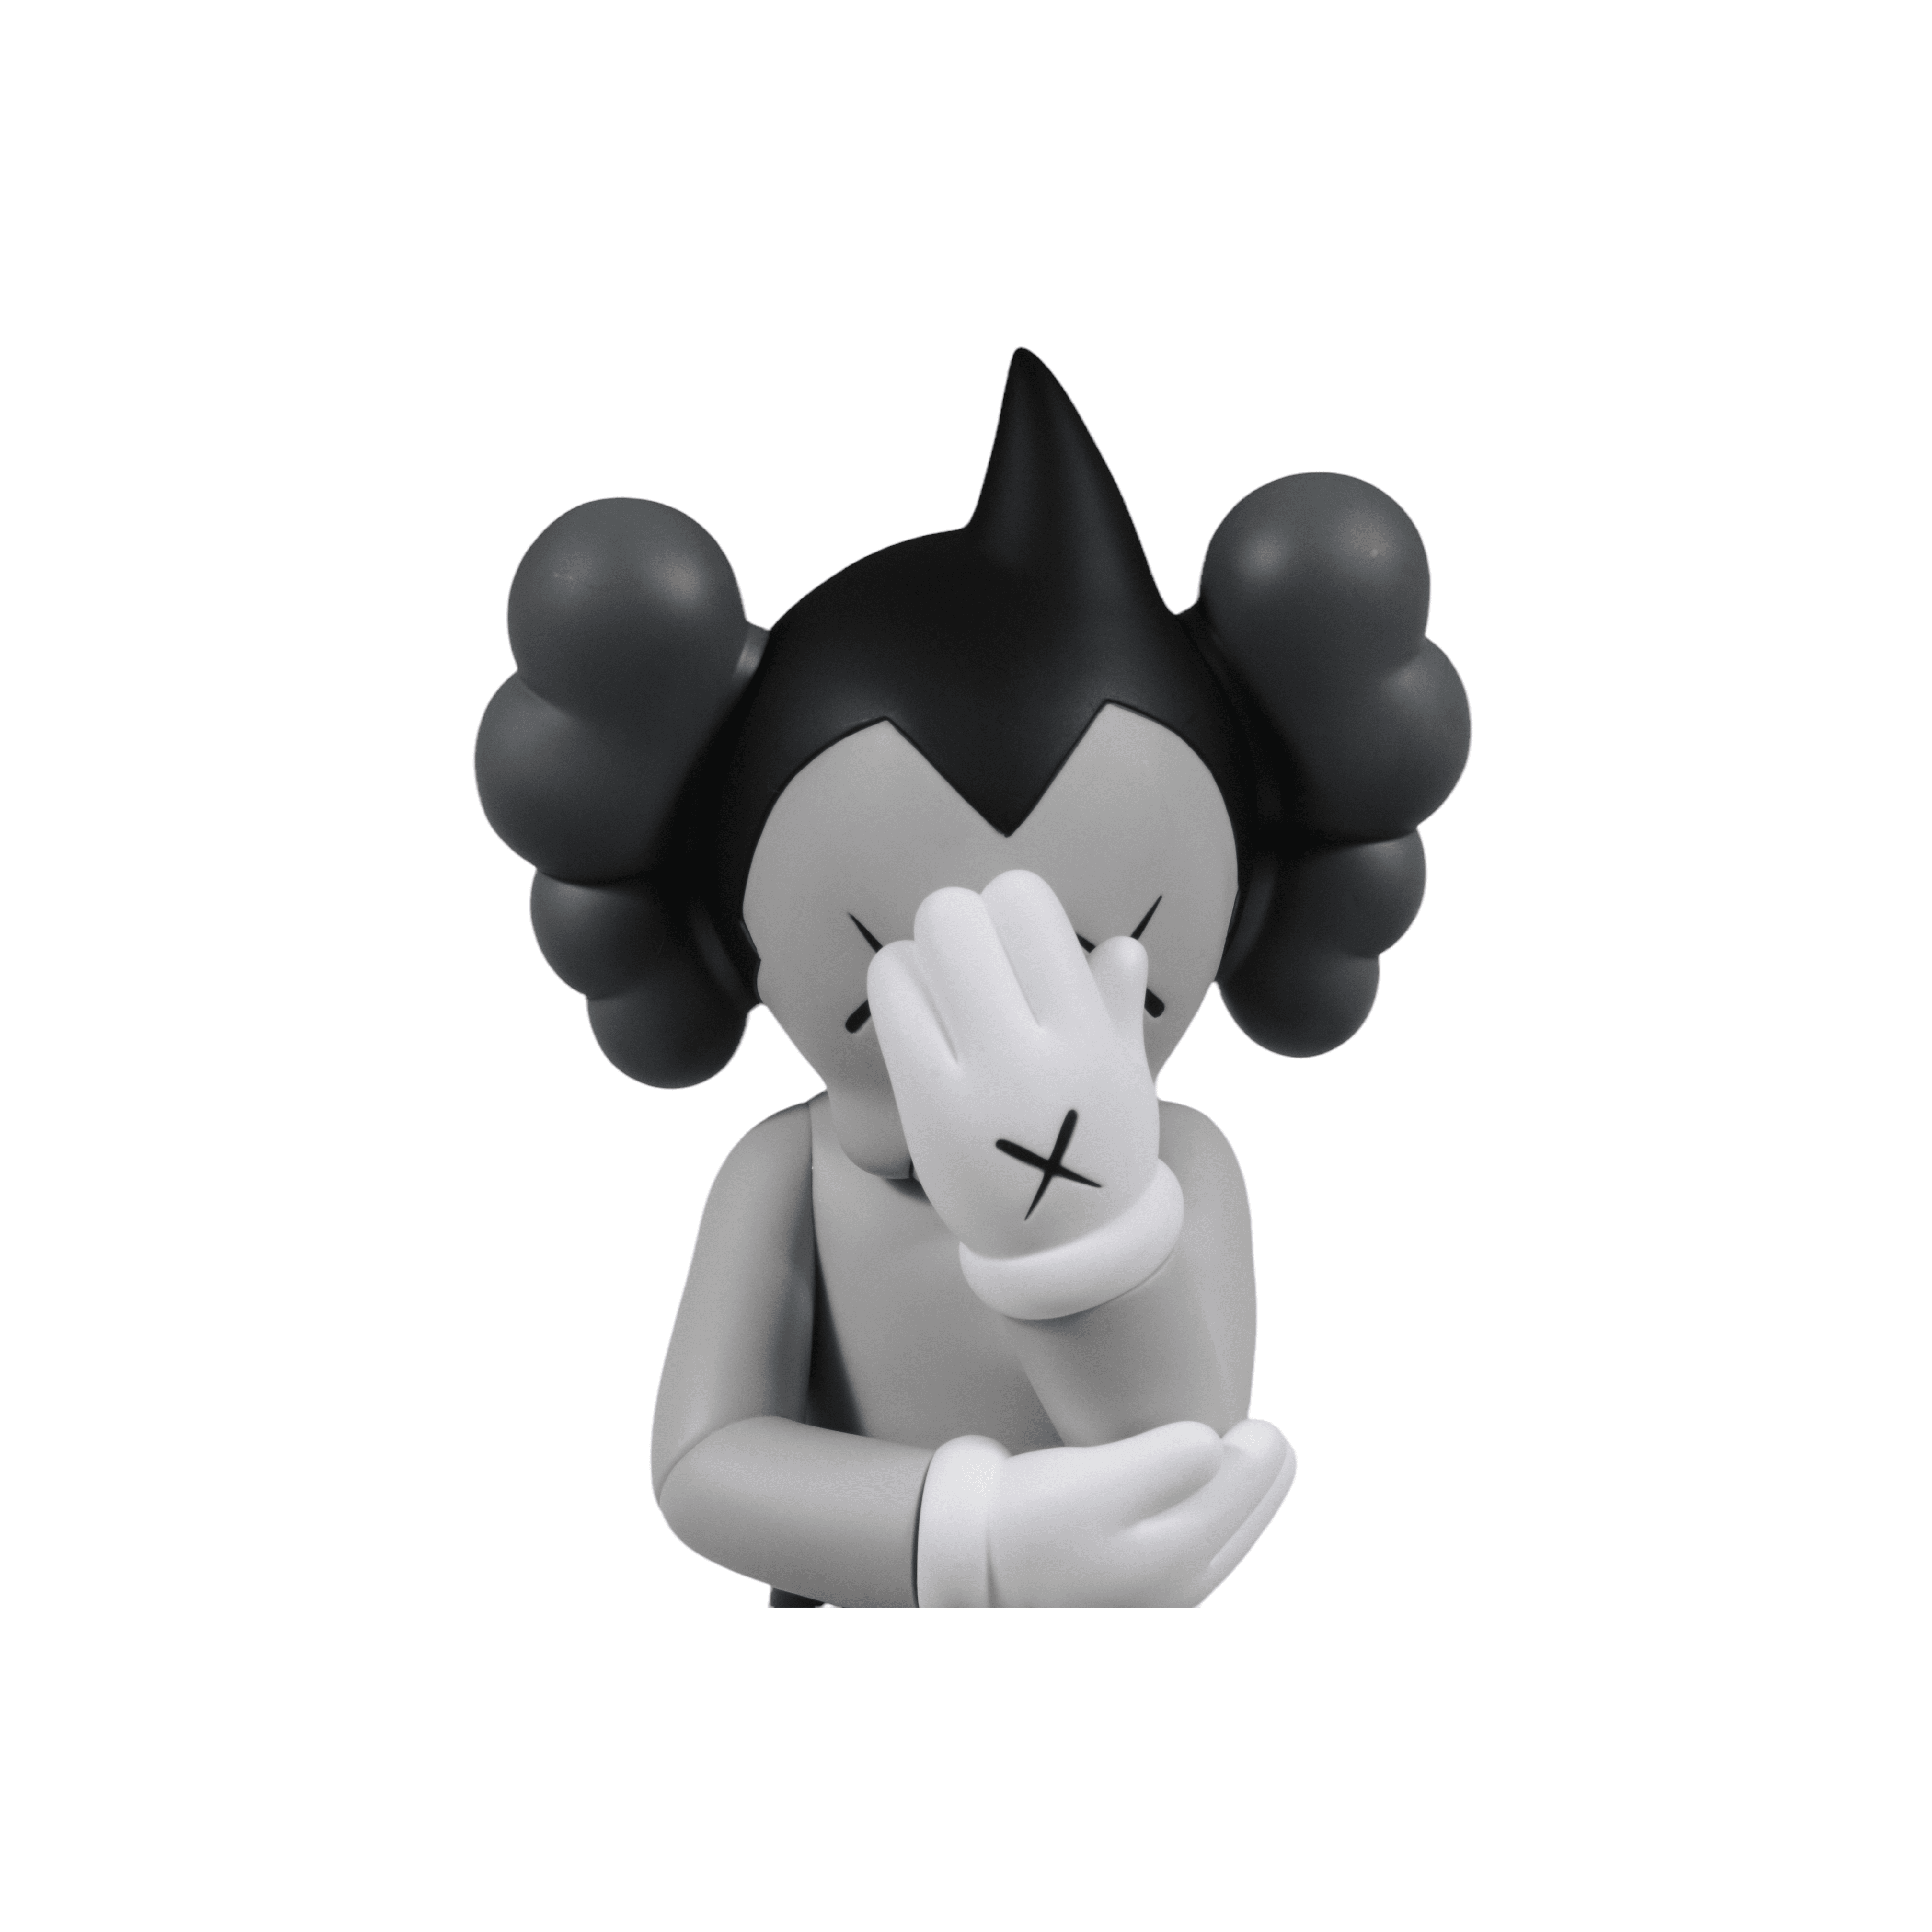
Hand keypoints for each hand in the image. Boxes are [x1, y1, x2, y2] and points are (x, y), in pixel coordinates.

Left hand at [867, 869, 1181, 1318]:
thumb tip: (1121, 945)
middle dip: (957, 919)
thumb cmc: (1095, 1151)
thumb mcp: (1127, 1079)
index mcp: (1087, 1034)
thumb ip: (1119, 1007)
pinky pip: (890, 1006)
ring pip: (911, 956)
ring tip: (941, 989)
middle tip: (969, 955)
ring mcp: (972, 1083)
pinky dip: (897, 990)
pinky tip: (916, 1011)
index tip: (1015, 935)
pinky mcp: (925, 1109)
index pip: (1024, 902)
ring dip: (920, 957)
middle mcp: (1029, 1054)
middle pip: (954, 916)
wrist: (1064, 1250)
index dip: (1010, 903)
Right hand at [916, 1420, 1294, 1606]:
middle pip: (1252, 1508)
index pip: (1259, 1476)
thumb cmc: (1031, 1518)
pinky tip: (1183, 1493)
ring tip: (1219, 1456)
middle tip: (1243, 1432)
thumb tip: (1218, 1447)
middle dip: (1253, 1466)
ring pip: (1229, 1531)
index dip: (1257, 1437)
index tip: (1244, 1418)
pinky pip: (1199, 1546)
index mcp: (1185, 1553)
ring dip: (1230, 1489)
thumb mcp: (1100, 1481)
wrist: (971, 1566)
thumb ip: (1172, 1461)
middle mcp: (1186, 1584)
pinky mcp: (1140, 1592)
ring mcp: (1165, 1595)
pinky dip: (1202, 1512)